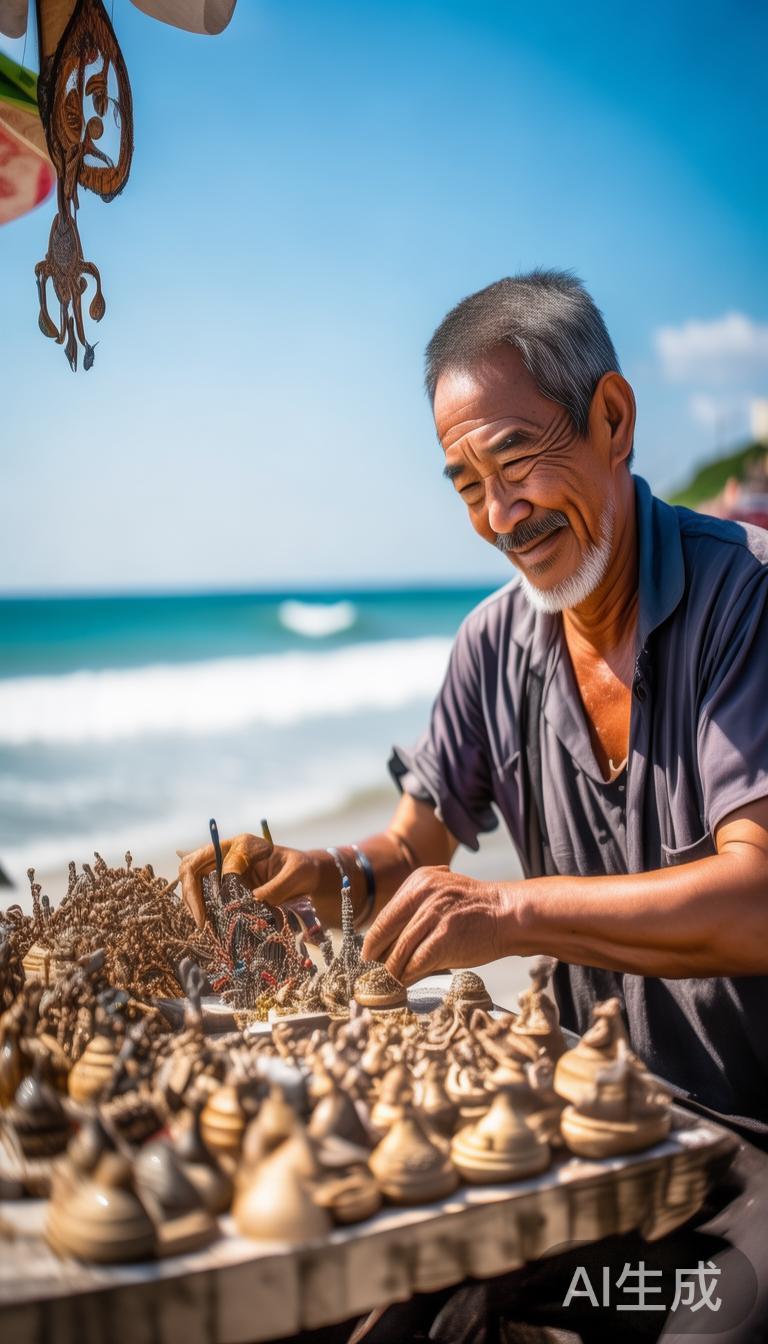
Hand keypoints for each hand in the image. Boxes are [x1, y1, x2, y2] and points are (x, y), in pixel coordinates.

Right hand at [179, 833, 319, 928]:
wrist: (306, 874)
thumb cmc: (301, 870)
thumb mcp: (294, 876)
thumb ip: (274, 889)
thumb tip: (252, 905)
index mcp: (243, 845)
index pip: (218, 863)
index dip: (216, 887)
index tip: (218, 913)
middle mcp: (227, 852)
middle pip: (193, 866)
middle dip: (191, 894)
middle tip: (201, 922)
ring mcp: (223, 866)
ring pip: (193, 879)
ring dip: (193, 902)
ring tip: (203, 926)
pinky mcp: (224, 882)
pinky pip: (202, 892)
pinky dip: (202, 908)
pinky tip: (208, 924)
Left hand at [362, 866, 510, 984]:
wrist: (510, 914)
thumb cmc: (476, 911)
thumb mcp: (442, 896)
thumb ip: (416, 913)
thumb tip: (388, 945)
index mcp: (419, 881)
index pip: (385, 915)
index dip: (373, 941)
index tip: (368, 957)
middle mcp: (423, 893)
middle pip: (386, 931)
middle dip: (376, 957)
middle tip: (371, 975)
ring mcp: (434, 913)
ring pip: (400, 950)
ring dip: (391, 972)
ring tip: (387, 984)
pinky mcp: (445, 936)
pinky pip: (416, 963)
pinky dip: (408, 976)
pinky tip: (405, 984)